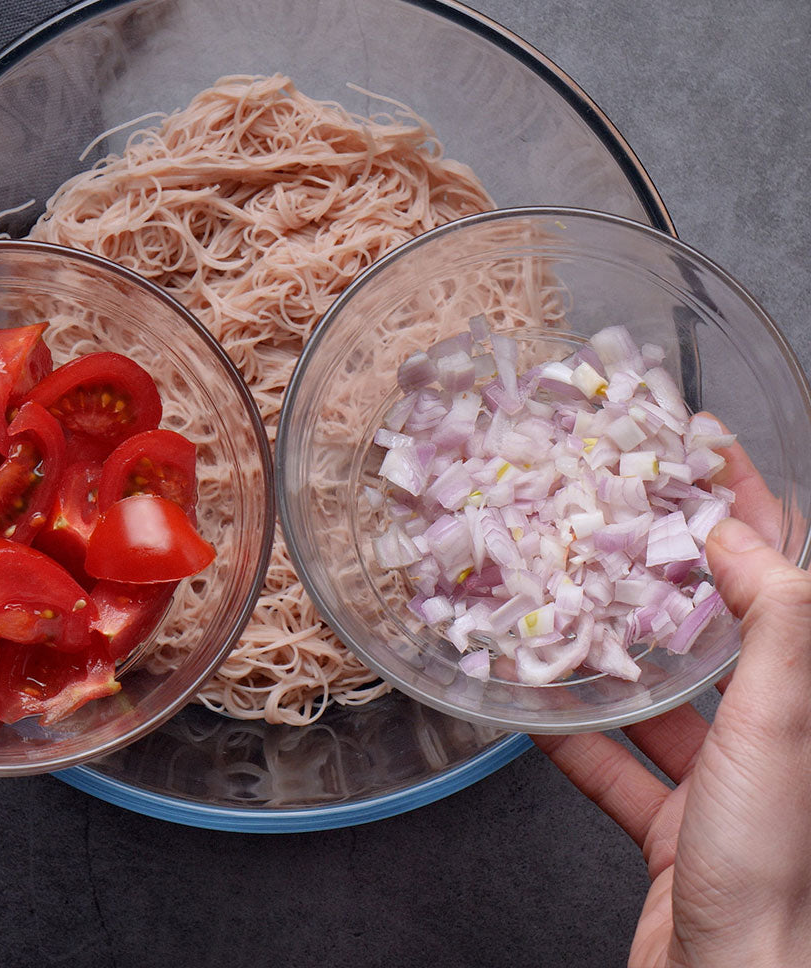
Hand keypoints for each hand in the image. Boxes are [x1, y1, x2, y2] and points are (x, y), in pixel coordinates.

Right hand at [534, 433, 810, 966]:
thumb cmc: (766, 865)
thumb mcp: (777, 730)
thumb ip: (773, 626)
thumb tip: (740, 538)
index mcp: (804, 700)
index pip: (780, 575)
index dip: (746, 505)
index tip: (704, 449)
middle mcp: (773, 735)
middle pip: (717, 628)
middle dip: (666, 572)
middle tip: (615, 517)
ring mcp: (724, 783)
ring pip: (659, 698)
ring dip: (610, 659)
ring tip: (561, 604)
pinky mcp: (673, 825)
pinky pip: (617, 765)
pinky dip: (574, 738)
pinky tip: (532, 709)